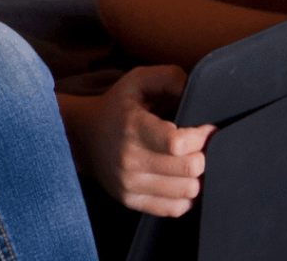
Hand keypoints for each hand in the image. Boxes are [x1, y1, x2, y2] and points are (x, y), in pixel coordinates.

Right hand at [79, 66, 213, 216]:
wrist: (80, 136)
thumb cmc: (117, 107)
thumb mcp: (138, 80)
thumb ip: (170, 77)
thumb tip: (194, 91)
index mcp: (132, 127)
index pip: (179, 144)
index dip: (202, 137)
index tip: (205, 128)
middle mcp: (128, 159)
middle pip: (190, 169)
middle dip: (203, 155)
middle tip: (198, 146)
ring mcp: (128, 184)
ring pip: (188, 191)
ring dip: (196, 177)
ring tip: (189, 161)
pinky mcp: (130, 200)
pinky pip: (174, 209)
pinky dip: (186, 196)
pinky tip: (180, 179)